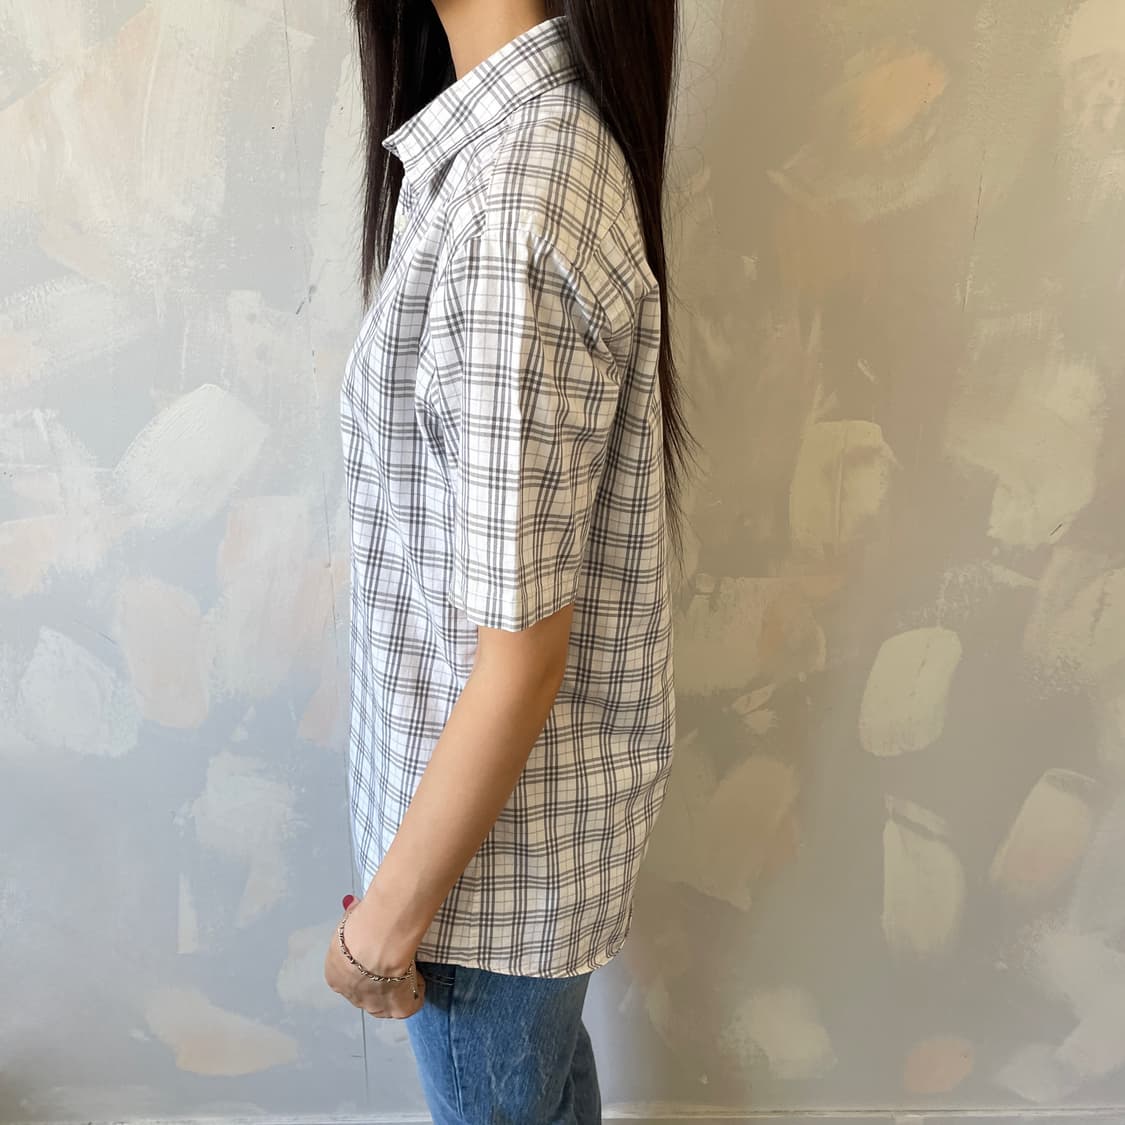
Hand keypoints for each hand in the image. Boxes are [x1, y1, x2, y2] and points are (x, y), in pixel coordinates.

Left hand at [324, 900, 424, 1019]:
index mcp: (335, 976)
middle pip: (367, 994)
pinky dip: (416, 992)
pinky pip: (410, 1004)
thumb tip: (354, 906)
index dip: (364, 966)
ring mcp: (374, 1006)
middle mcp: (351, 996)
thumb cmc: (360, 926)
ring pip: (387, 1003)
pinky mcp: (398, 1009)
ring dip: (397, 989)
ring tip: (408, 968)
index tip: (376, 953)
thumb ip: (353, 919)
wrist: (377, 941)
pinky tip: (419, 975)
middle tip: (392, 962)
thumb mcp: (349, 919)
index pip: (349, 977)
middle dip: (378, 982)